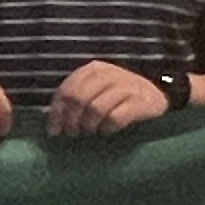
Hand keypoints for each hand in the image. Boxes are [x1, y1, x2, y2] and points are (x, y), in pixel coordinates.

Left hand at [47, 62, 169, 137]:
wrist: (158, 94)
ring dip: (89, 125)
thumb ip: (74, 99)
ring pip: (95, 108)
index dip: (57, 112)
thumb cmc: (121, 96)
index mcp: (94, 69)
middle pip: (78, 98)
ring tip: (92, 132)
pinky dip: (107, 128)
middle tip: (74, 134)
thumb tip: (46, 116)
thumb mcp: (96, 91)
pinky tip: (108, 131)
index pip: (67, 89)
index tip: (54, 131)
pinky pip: (115, 117)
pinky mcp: (140, 102)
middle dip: (71, 121)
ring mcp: (126, 86)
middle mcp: (109, 74)